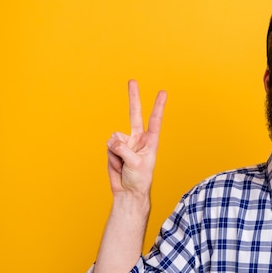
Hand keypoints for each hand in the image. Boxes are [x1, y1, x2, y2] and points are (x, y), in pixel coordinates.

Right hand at [106, 80, 166, 195]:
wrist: (128, 192)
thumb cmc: (139, 180)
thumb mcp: (136, 164)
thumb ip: (124, 149)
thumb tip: (112, 138)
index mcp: (150, 142)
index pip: (155, 120)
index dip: (158, 106)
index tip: (163, 92)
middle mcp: (138, 139)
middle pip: (135, 114)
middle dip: (133, 97)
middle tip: (132, 80)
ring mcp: (125, 142)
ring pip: (115, 138)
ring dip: (117, 152)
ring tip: (124, 164)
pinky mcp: (114, 148)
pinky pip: (109, 147)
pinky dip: (112, 157)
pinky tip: (118, 165)